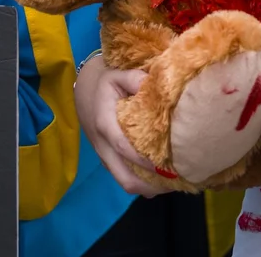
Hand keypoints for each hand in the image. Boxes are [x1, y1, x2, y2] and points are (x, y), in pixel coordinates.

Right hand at [74, 54, 166, 197]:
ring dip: (147, 186)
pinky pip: (124, 176)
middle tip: (176, 182)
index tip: (167, 167)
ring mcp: (104, 155)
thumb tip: (155, 87)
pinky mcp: (108, 158)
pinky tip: (161, 177)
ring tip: (173, 182)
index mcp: (106, 125)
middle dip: (149, 185)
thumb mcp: (118, 75)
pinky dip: (141, 181)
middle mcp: (103, 146)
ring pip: (124, 181)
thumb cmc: (105, 83)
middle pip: (123, 177)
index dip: (144, 161)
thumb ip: (135, 79)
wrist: (84, 90)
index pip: (124, 149)